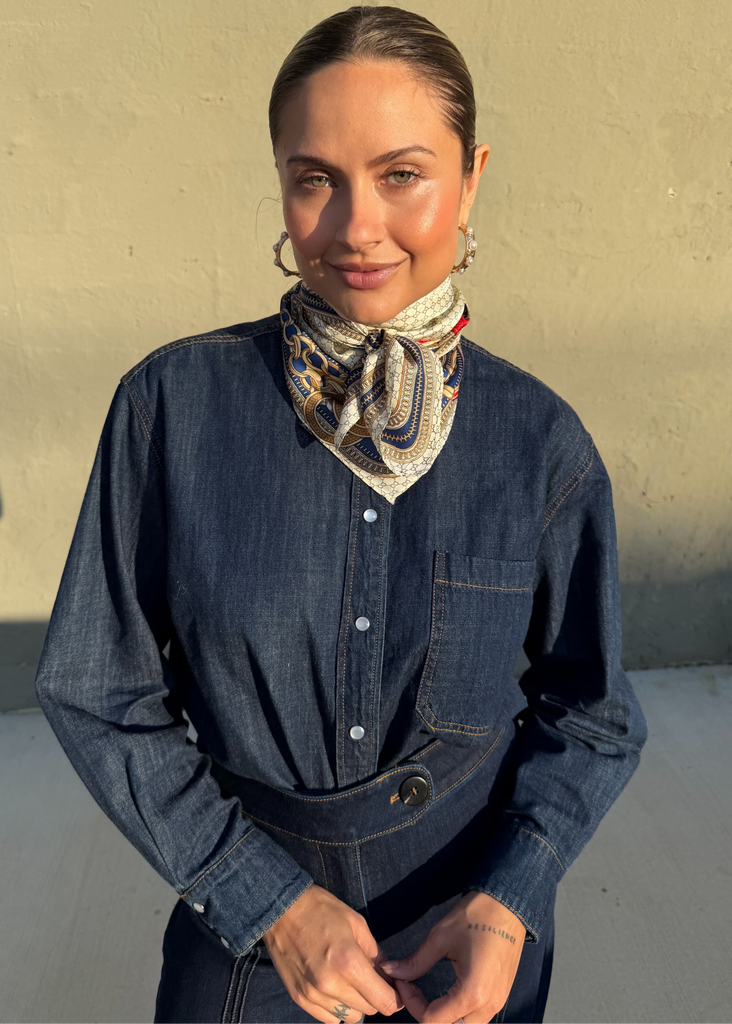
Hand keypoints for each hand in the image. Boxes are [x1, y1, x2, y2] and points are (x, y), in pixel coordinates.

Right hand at [262, 883, 404, 1021]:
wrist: (281, 908)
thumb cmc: (321, 910)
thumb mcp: (356, 924)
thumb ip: (375, 954)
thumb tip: (388, 975)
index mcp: (349, 963)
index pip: (384, 1001)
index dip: (394, 996)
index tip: (394, 987)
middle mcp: (331, 985)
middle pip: (369, 1011)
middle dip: (375, 996)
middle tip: (371, 977)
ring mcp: (313, 995)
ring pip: (349, 1017)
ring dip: (356, 1004)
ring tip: (350, 982)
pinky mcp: (299, 998)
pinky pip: (329, 1018)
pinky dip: (337, 1008)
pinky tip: (334, 988)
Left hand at [379, 891, 525, 1023]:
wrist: (508, 903)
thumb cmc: (475, 916)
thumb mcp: (441, 937)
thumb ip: (416, 962)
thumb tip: (390, 971)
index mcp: (472, 993)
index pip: (432, 1021)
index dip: (411, 1003)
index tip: (402, 982)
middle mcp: (488, 1005)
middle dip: (426, 1014)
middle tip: (412, 988)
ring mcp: (498, 1003)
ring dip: (443, 1017)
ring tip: (427, 992)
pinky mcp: (501, 996)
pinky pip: (477, 1017)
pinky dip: (458, 1012)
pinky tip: (446, 993)